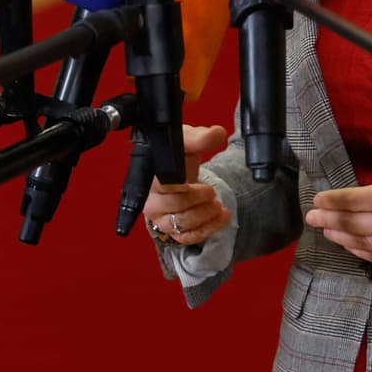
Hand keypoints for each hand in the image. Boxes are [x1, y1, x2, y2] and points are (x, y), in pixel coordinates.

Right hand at [142, 124, 231, 245]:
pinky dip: (209, 229)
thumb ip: (200, 137)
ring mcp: (161, 218)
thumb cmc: (177, 157)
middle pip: (175, 207)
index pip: (164, 187)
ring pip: (182, 225)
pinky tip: (221, 217)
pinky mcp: (173, 231)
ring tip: (217, 204)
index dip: (183, 186)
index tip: (193, 180)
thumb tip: (216, 134)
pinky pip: (189, 238)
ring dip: (205, 215)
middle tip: (211, 192)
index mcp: (150, 179)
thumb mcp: (186, 142)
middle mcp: (152, 201)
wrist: (177, 173)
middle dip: (199, 200)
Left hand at [305, 110, 371, 271]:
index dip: (334, 200)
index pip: (357, 199)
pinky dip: (365, 254)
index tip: (319, 197)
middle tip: (312, 217)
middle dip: (330, 219)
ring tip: (327, 231)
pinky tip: (355, 247)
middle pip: (355, 224)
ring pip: (366, 244)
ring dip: (343, 238)